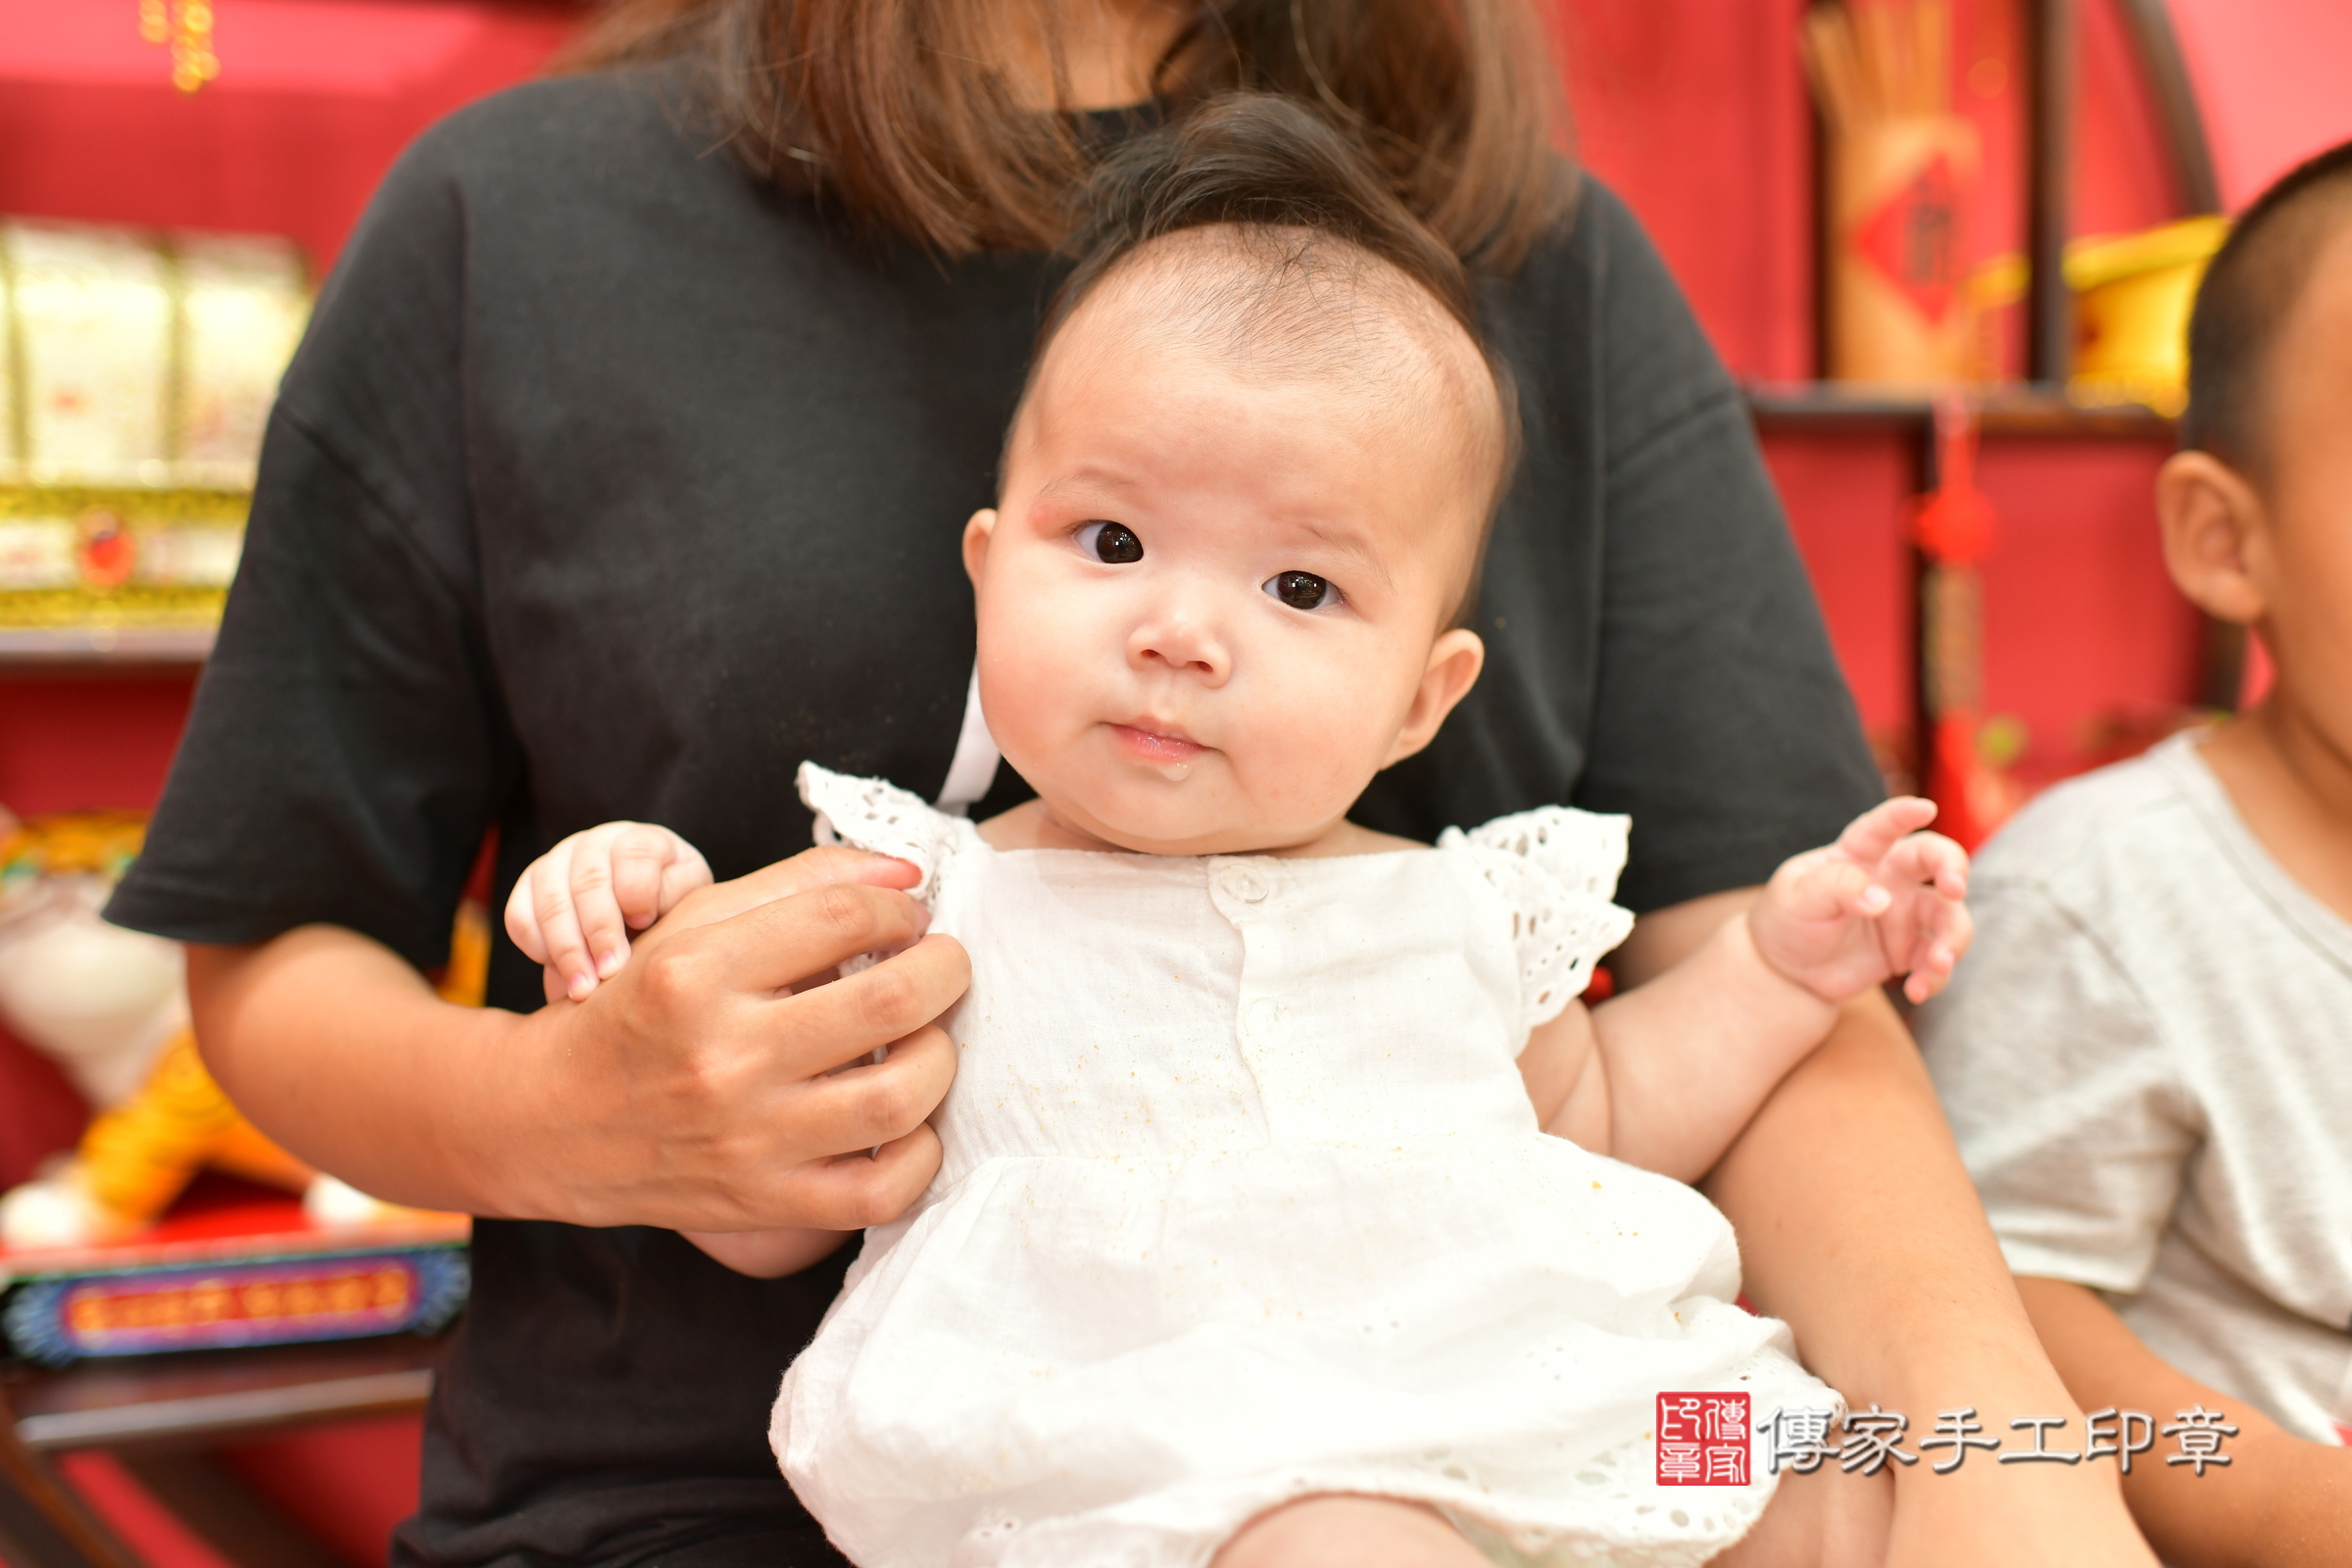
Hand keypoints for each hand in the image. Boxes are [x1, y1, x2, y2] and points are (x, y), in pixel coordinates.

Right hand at [505, 822, 713, 1000]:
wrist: (641, 912)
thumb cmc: (671, 904)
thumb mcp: (688, 897)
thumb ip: (672, 898)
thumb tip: (636, 919)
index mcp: (642, 840)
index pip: (634, 853)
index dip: (637, 891)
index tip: (644, 925)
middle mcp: (595, 843)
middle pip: (589, 881)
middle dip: (599, 931)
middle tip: (610, 972)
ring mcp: (558, 862)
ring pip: (551, 900)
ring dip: (566, 948)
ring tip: (583, 989)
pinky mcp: (530, 887)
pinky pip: (518, 916)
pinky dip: (536, 947)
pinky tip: (560, 972)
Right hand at [509, 845, 966, 1232]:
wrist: (551, 1120)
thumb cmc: (638, 1008)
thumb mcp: (694, 927)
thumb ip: (800, 885)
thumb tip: (907, 871)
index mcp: (699, 973)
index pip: (843, 917)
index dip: (898, 908)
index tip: (905, 918)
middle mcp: (723, 1057)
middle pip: (889, 1002)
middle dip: (944, 971)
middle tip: (942, 966)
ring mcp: (747, 1140)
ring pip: (898, 1097)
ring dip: (940, 1056)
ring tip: (928, 1037)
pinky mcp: (765, 1203)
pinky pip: (882, 1191)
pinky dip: (920, 1154)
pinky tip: (907, 1119)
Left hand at [1748, 797, 1970, 1004]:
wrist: (1788, 970)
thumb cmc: (1789, 919)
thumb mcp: (1798, 898)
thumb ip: (1837, 887)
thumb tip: (1883, 899)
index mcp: (1857, 853)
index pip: (1882, 827)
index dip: (1903, 814)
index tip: (1925, 807)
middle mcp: (1890, 877)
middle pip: (1935, 860)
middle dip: (1954, 869)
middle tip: (1955, 889)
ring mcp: (1905, 913)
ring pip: (1949, 915)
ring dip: (1952, 939)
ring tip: (1938, 963)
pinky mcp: (1911, 949)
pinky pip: (1937, 960)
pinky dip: (1934, 976)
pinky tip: (1915, 990)